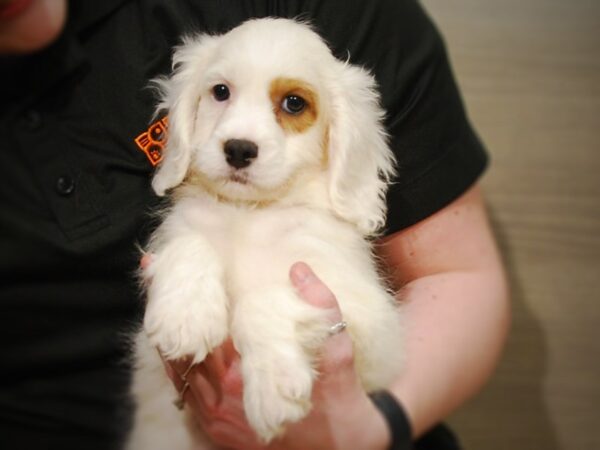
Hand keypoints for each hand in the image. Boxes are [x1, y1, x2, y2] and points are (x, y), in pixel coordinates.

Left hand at [163, 262, 389, 449]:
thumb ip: (323, 306)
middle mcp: (220, 398)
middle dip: (163, 310)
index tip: (156, 266)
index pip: (198, 330)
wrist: (340, 449)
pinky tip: (176, 345)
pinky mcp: (216, 432)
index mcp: (243, 375)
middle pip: (176, 349)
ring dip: (166, 337)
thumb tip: (299, 269)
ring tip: (156, 302)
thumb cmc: (339, 399)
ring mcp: (214, 418)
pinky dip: (175, 367)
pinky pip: (184, 394)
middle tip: (150, 272)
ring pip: (175, 372)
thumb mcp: (339, 351)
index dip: (179, 298)